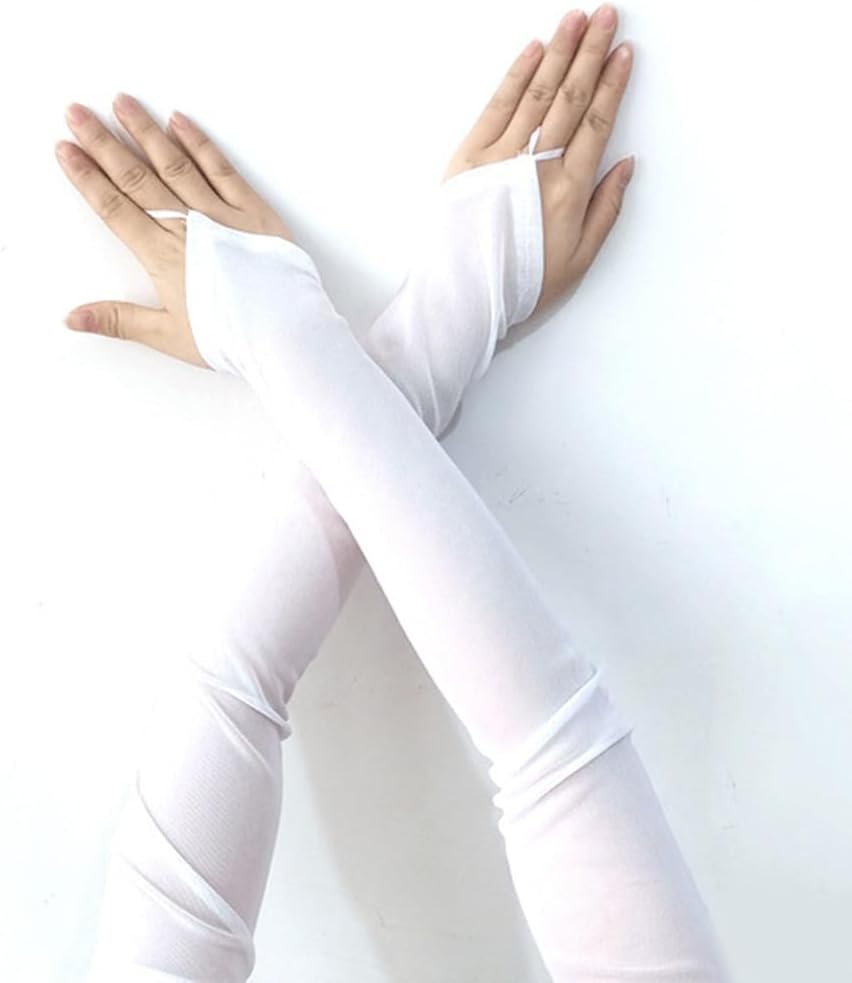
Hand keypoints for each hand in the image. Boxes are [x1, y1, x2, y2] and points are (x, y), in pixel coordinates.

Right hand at [55, 95, 290, 366]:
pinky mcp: (253, 212)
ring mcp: (221, 215)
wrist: (286, 332)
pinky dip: (199, 145)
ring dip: (146, 132)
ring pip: (175, 164)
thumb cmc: (232, 338)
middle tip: (78, 112)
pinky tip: (181, 122)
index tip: (66, 150)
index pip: (114, 208)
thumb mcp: (169, 336)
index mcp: (163, 255)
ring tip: (123, 103)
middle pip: (137, 177)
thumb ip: (119, 320)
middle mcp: (188, 227)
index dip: (87, 178)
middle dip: (103, 143)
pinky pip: (221, 170)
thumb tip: (73, 318)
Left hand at [444, 4, 634, 311]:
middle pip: (571, 98)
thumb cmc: (521, 283)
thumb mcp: (579, 258)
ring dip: (558, 52)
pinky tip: (533, 51)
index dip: (613, 84)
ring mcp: (501, 157)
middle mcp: (538, 166)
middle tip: (607, 16)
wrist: (465, 296)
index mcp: (569, 190)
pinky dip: (516, 76)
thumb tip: (626, 165)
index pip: (597, 122)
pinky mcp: (469, 158)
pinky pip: (497, 107)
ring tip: (575, 20)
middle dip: (591, 52)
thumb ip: (606, 209)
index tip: (624, 53)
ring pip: (537, 94)